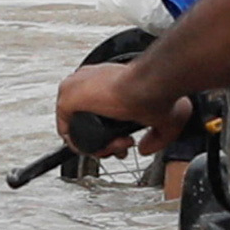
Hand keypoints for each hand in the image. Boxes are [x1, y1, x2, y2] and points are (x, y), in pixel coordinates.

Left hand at [53, 57, 184, 165]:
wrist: (149, 84)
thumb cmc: (157, 90)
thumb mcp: (164, 117)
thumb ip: (156, 137)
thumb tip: (145, 149)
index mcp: (108, 80)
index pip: (97, 110)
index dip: (111, 132)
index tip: (125, 138)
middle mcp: (89, 81)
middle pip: (87, 122)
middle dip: (106, 140)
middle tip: (121, 146)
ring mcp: (76, 88)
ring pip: (78, 129)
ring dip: (98, 144)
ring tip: (117, 146)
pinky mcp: (66, 98)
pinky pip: (66, 132)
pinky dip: (81, 146)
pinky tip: (102, 148)